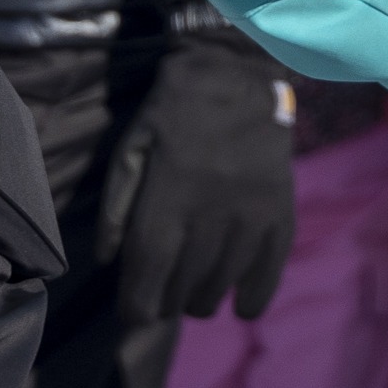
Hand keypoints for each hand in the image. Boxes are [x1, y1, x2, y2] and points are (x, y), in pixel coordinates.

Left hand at [96, 32, 296, 321]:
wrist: (237, 72)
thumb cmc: (174, 111)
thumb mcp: (132, 145)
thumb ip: (117, 204)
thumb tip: (107, 261)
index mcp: (170, 191)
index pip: (150, 267)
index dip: (138, 301)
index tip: (133, 315)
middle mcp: (212, 208)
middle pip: (184, 281)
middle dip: (166, 302)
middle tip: (160, 299)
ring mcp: (251, 211)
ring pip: (223, 280)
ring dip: (202, 300)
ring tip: (192, 298)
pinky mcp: (280, 210)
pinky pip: (270, 267)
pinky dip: (255, 294)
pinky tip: (241, 305)